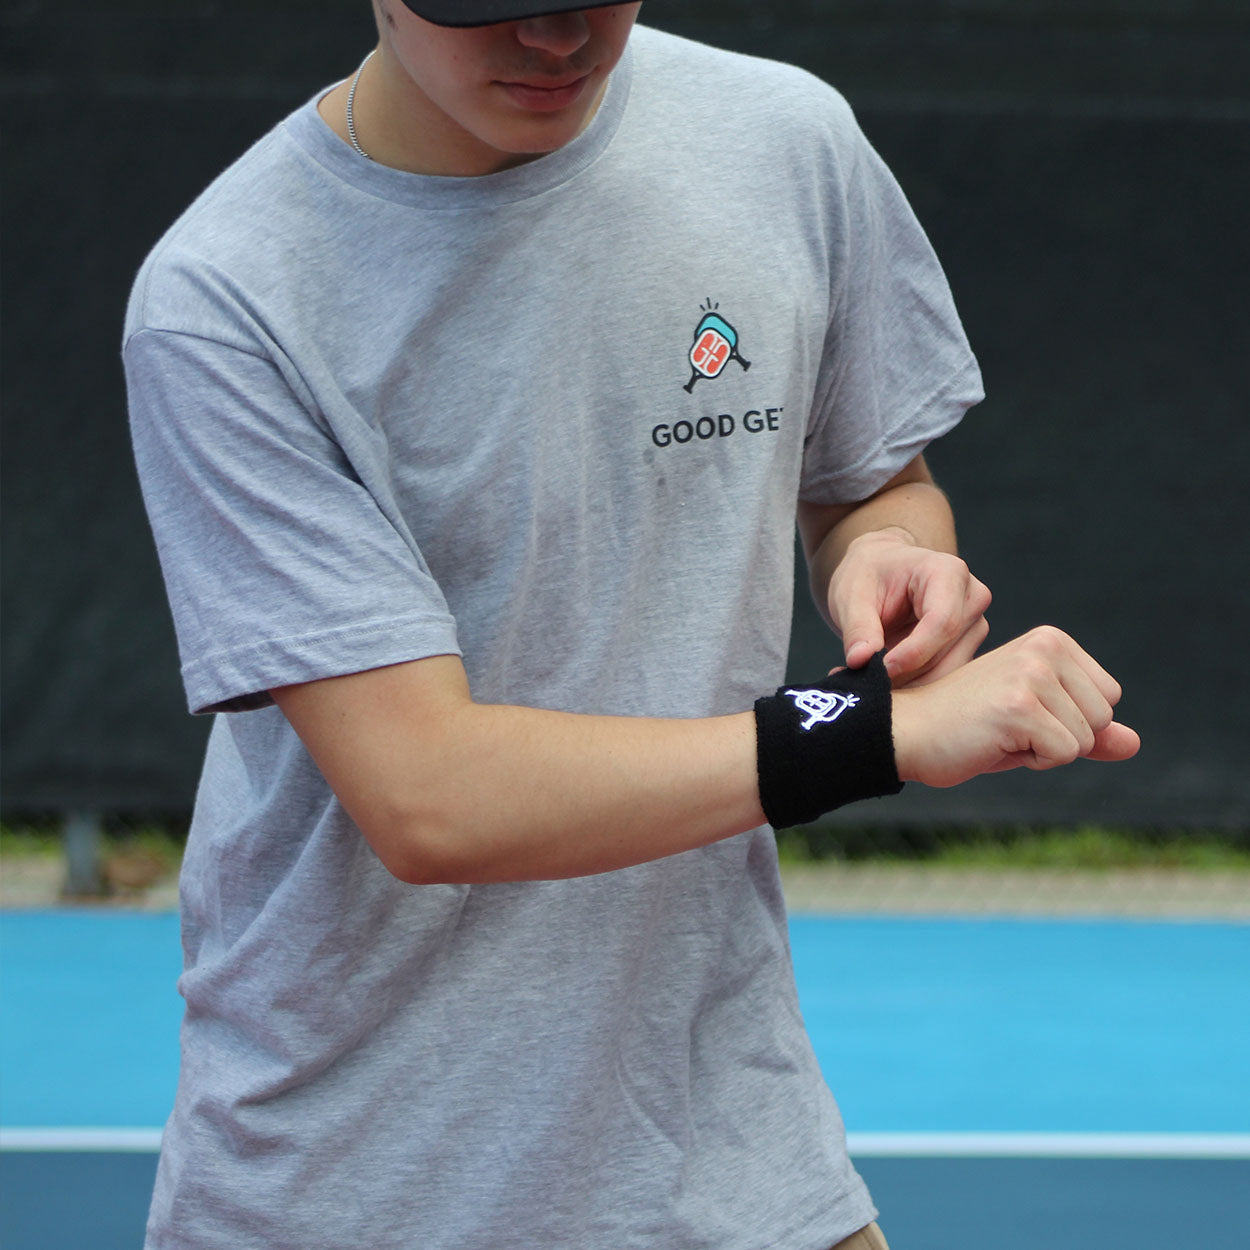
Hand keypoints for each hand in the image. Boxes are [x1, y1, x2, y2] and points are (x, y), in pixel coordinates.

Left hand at [828, 528, 991, 686]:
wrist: (879, 569)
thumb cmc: (869, 575)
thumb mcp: (852, 596)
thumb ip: (858, 629)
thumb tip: (859, 661)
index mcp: (947, 573)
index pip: (942, 622)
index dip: (912, 652)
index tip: (882, 669)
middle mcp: (971, 599)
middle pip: (944, 653)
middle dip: (904, 673)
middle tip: (865, 682)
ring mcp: (973, 626)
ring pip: (946, 674)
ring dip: (907, 683)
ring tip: (871, 677)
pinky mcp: (967, 648)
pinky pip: (944, 680)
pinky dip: (912, 685)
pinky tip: (886, 678)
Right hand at [890, 626, 1140, 786]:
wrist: (906, 731)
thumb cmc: (968, 728)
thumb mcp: (1035, 724)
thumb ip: (1086, 730)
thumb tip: (1134, 743)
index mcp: (1051, 641)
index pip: (1108, 698)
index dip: (1069, 721)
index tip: (1019, 714)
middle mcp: (1045, 648)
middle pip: (1103, 719)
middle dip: (1061, 738)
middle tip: (1006, 726)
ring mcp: (1032, 675)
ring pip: (1085, 740)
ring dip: (1043, 750)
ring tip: (997, 732)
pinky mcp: (1019, 707)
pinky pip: (1063, 754)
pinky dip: (1031, 761)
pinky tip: (992, 742)